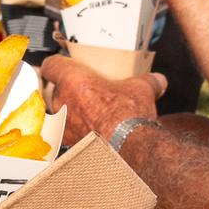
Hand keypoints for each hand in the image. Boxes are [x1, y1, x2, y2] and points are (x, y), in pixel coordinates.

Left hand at [39, 54, 165, 145]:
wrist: (128, 144)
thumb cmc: (126, 114)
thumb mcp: (141, 88)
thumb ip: (147, 81)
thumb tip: (157, 80)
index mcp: (73, 80)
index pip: (51, 65)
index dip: (57, 64)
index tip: (63, 63)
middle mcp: (63, 101)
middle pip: (54, 90)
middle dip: (67, 90)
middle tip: (84, 90)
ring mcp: (64, 124)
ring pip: (58, 113)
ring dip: (70, 112)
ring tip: (88, 113)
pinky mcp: (69, 142)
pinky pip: (67, 133)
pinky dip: (76, 132)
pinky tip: (91, 133)